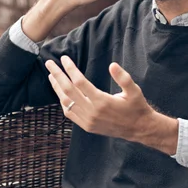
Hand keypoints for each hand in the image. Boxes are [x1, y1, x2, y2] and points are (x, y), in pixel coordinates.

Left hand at [45, 56, 178, 154]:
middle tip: (49, 63)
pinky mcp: (87, 126)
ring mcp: (88, 121)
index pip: (80, 82)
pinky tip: (60, 93)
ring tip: (52, 76)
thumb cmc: (136, 106)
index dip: (70, 69)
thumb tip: (112, 65)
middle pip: (68, 90)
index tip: (64, 59)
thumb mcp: (134, 90)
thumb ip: (123, 77)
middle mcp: (92, 112)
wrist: (138, 128)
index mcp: (102, 101)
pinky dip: (63, 102)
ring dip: (57, 88)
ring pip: (66, 102)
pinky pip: (70, 113)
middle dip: (58, 75)